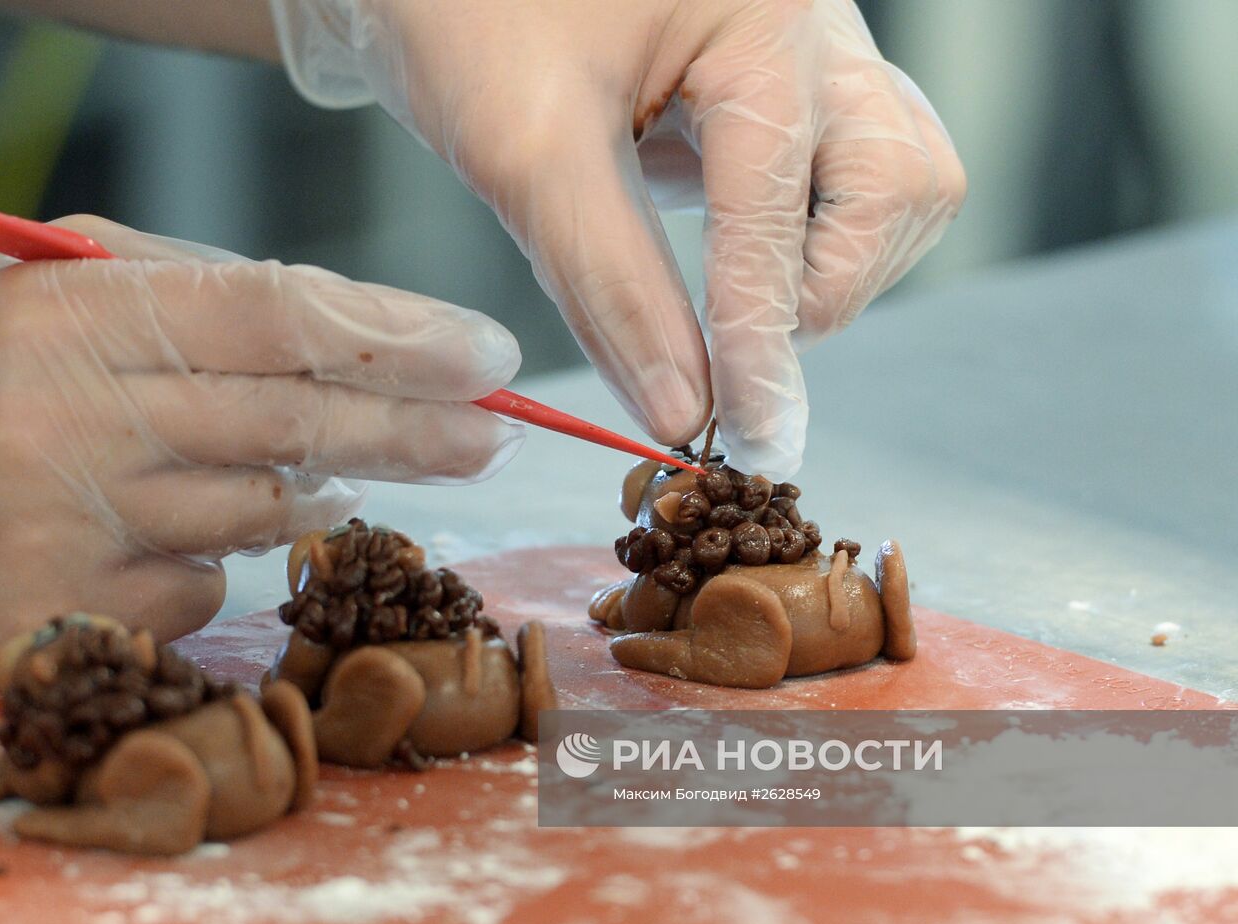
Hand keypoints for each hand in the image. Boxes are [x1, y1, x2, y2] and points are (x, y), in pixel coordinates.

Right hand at [0, 217, 521, 675]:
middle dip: (418, 429)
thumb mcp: (45, 287)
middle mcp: (70, 424)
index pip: (278, 320)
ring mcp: (65, 532)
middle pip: (297, 424)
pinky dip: (216, 555)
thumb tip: (352, 342)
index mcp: (72, 315)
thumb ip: (190, 295)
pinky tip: (168, 523)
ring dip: (318, 488)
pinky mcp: (62, 620)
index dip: (399, 338)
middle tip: (498, 431)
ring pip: (262, 514)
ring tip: (327, 463)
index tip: (487, 354)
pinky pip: (203, 590)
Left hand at [270, 0, 964, 475]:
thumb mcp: (525, 147)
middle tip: (733, 345)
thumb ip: (611, 281)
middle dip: (821, 288)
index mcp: (762, 16)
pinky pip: (856, 174)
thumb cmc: (468, 14)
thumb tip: (679, 410)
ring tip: (731, 297)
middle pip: (900, 187)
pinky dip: (808, 238)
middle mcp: (813, 26)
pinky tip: (738, 256)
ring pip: (898, 184)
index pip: (783, 209)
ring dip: (829, 267)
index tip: (744, 436)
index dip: (761, 339)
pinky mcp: (787, 83)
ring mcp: (811, 50)